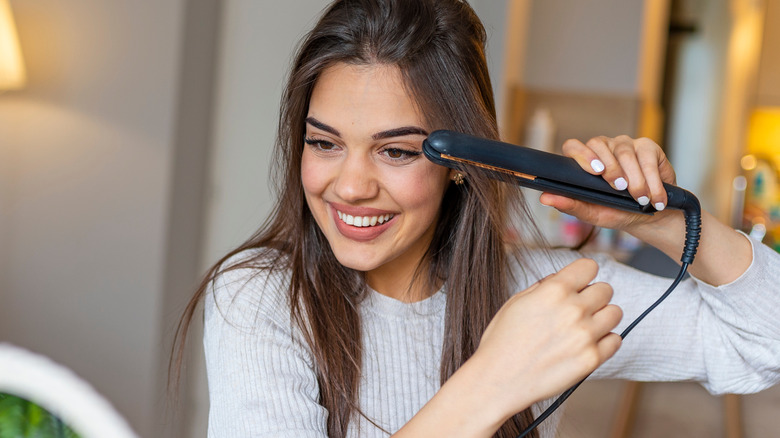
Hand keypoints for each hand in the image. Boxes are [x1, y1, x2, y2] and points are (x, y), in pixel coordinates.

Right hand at [471, 258, 621, 417]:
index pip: (589, 266)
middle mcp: (573, 309)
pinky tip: (586, 344)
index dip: (583, 274)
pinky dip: (605, 341)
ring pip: (615, 313)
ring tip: (584, 327)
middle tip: (578, 309)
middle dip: (593, 296)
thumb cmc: (502, 340)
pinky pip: (616, 340)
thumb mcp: (516, 301)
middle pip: (606, 289)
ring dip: (602, 317)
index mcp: (554, 291)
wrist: (498, 379)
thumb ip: (544, 286)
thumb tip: (563, 279)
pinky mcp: (591, 359)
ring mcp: (585, 335)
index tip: (579, 283)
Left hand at [539, 135, 677, 231]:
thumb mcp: (594, 213)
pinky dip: (652, 180)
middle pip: (599, 143)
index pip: (573, 147)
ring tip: (640, 199)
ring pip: (625, 152)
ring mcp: (625, 145)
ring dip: (634, 179)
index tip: (595, 172)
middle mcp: (603, 149)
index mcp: (585, 162)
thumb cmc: (618, 212)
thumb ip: (570, 205)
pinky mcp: (648, 147)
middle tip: (620, 188)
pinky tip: (654, 197)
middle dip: (610, 167)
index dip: (582, 155)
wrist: (651, 216)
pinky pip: (647, 157)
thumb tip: (544, 198)